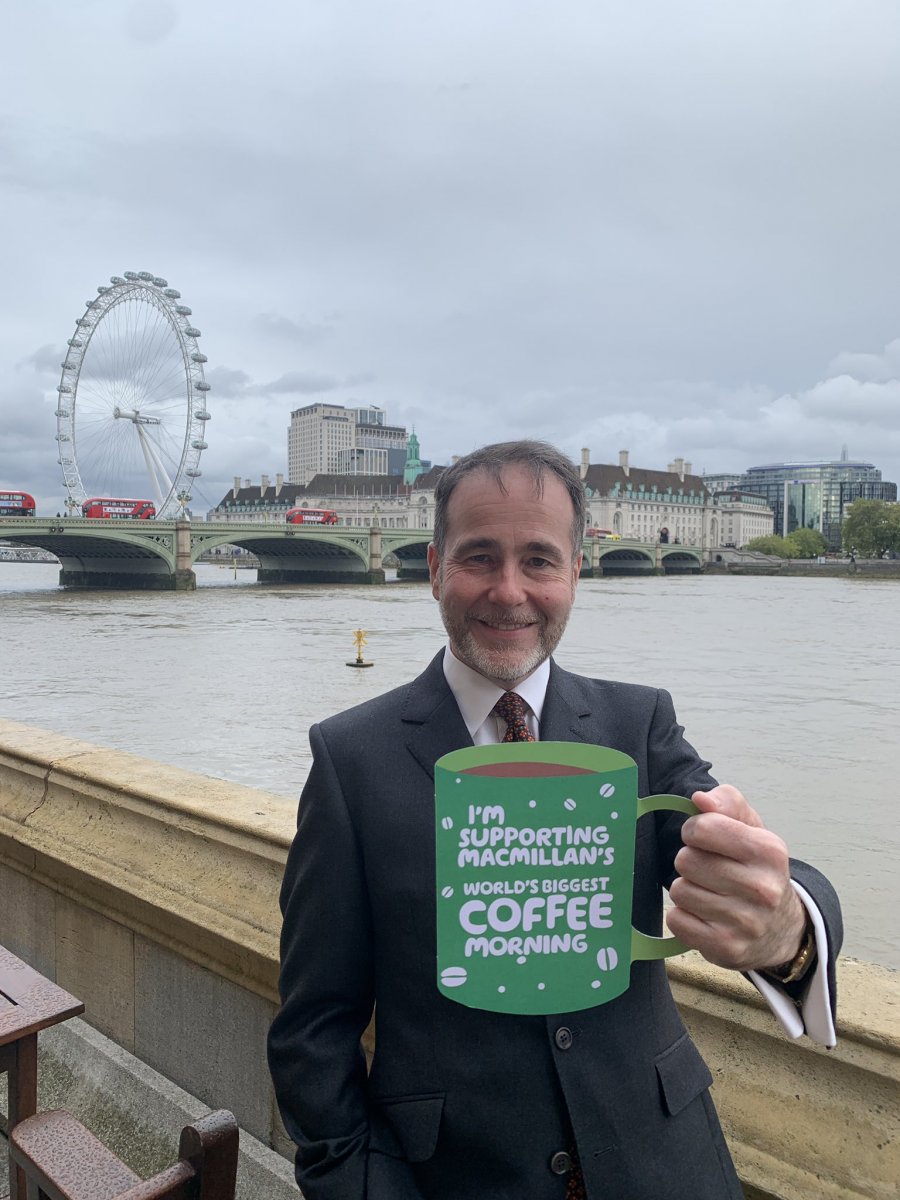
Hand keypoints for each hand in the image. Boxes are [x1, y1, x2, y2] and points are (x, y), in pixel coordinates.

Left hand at [666, 784, 807, 971]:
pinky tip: (705, 915)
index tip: (703, 839)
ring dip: (687, 890)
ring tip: (709, 893)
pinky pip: (677, 920)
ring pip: (680, 891)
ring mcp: (746, 922)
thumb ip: (727, 803)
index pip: (703, 828)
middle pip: (686, 860)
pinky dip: (684, 916)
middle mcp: (762, 888)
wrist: (781, 928)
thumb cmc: (757, 869)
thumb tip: (700, 799)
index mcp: (769, 851)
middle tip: (709, 871)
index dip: (694, 831)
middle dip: (690, 862)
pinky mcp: (727, 948)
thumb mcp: (751, 828)